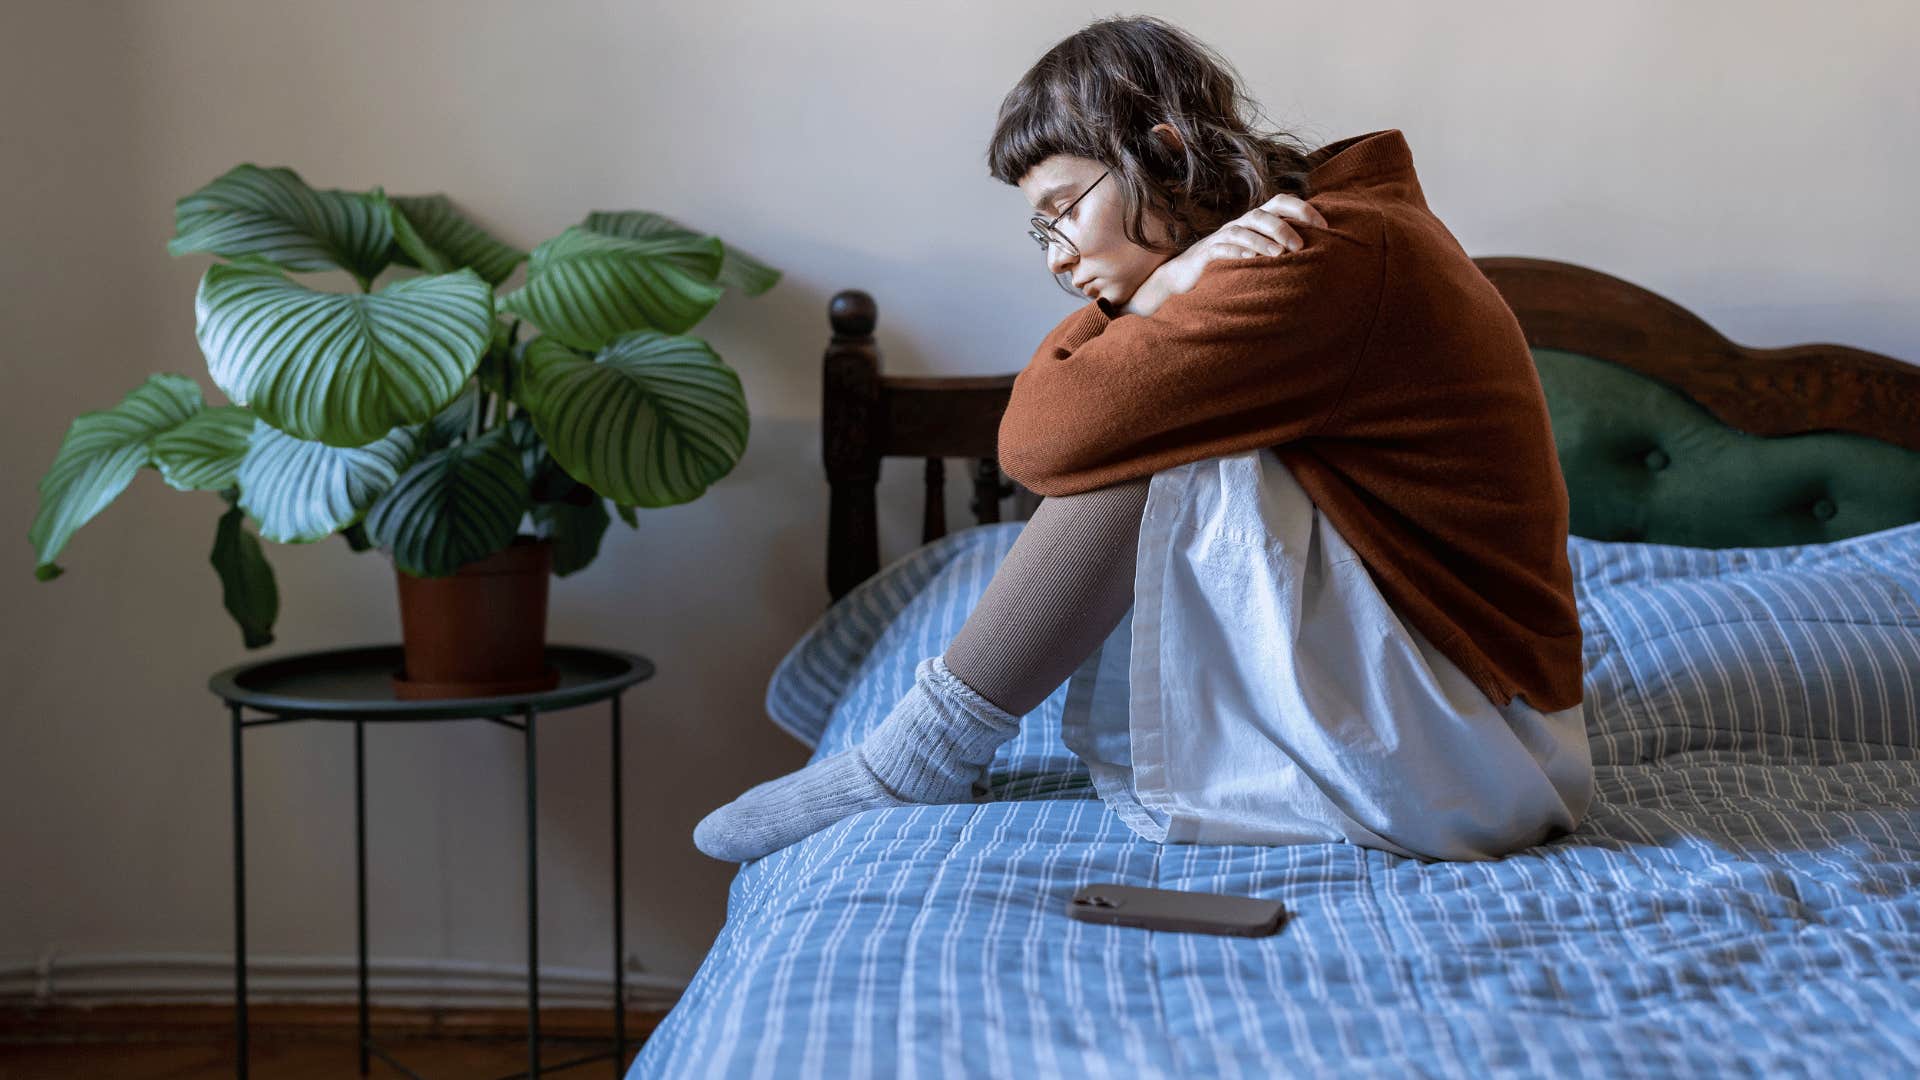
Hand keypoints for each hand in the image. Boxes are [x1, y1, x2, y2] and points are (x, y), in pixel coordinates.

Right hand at [1119, 193, 1328, 317]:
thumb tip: (1319, 247)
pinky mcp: (1207, 253)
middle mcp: (1240, 224)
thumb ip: (1281, 244)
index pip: (1281, 202)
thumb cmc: (1231, 262)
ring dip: (1262, 241)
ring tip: (1278, 254)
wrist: (1187, 274)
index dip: (1303, 209)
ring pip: (1243, 231)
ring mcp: (1222, 237)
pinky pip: (1222, 249)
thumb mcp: (1258, 251)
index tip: (1325, 226)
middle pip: (1262, 215)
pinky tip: (1250, 261)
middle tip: (1301, 246)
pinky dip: (1236, 253)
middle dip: (1283, 228)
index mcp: (1256, 220)